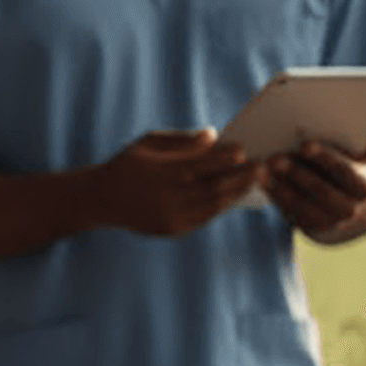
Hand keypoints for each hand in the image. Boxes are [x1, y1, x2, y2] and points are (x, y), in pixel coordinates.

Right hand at [92, 129, 259, 236]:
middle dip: (242, 177)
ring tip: (254, 180)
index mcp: (161, 172)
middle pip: (215, 188)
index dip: (225, 158)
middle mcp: (168, 197)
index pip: (201, 165)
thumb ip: (182, 140)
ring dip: (237, 192)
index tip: (243, 150)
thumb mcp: (148, 143)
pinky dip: (222, 205)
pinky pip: (206, 217)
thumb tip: (214, 136)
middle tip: (264, 167)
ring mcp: (172, 216)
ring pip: (215, 205)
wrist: (101, 199)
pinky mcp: (173, 229)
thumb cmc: (129, 164)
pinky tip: (232, 194)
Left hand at [263, 128, 365, 241]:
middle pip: (321, 191)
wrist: (351, 202)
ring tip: (261, 168)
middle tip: (275, 157)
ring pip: (301, 205)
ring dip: (280, 187)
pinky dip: (274, 195)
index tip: (304, 145)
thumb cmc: (355, 167)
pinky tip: (260, 180)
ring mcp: (328, 220)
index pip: (345, 173)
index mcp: (364, 188)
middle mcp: (349, 209)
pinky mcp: (308, 226)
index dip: (325, 159)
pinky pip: (289, 212)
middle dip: (297, 174)